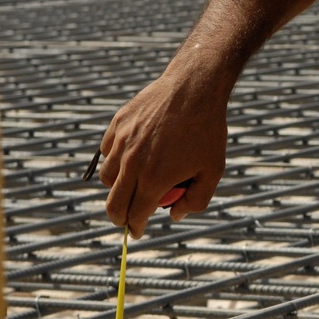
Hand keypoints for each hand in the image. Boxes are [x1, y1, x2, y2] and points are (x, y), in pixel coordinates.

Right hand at [97, 61, 229, 237]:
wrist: (195, 88)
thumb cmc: (207, 131)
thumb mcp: (212, 171)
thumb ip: (195, 200)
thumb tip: (174, 215)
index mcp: (154, 179)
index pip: (135, 215)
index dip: (135, 228)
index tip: (137, 231)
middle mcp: (132, 163)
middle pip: (113, 204)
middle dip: (119, 218)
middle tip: (127, 218)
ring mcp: (122, 142)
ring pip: (107, 178)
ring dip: (117, 187)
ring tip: (133, 184)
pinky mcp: (117, 124)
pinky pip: (107, 151)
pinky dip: (115, 160)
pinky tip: (131, 157)